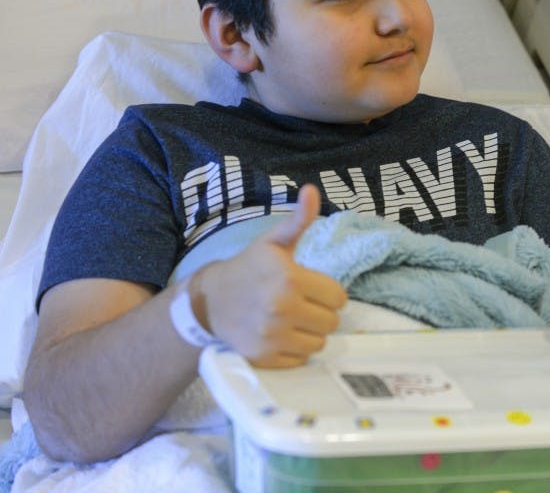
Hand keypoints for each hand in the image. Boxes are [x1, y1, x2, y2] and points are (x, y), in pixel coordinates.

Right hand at [194, 184, 346, 366]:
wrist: (209, 301)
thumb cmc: (249, 268)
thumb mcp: (273, 242)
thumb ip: (298, 220)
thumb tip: (313, 190)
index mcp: (291, 279)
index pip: (339, 297)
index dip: (329, 293)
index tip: (313, 288)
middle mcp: (283, 309)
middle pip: (332, 322)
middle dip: (321, 313)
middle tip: (303, 304)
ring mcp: (272, 336)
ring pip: (319, 343)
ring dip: (310, 333)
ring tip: (293, 320)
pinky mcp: (264, 357)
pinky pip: (301, 359)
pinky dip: (295, 350)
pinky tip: (281, 335)